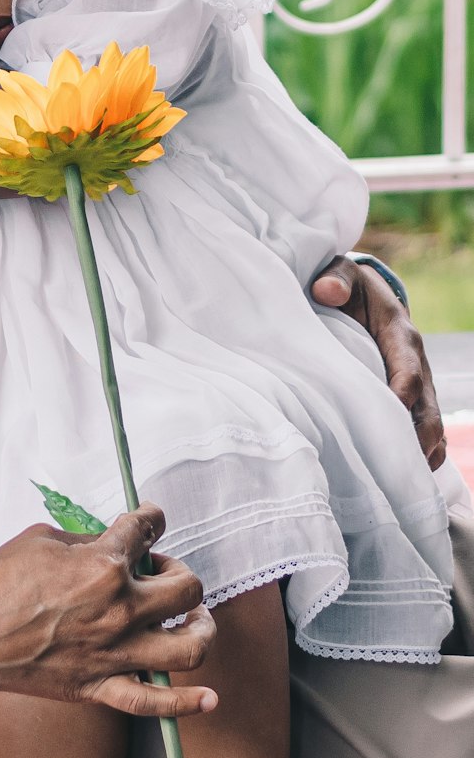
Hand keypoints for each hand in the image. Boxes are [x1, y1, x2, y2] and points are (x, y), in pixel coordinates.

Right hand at [0, 506, 218, 720]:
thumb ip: (87, 541)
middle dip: (179, 572)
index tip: (149, 520)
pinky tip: (210, 698)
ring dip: (200, 628)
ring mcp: (113, 653)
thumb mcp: (41, 539)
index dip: (152, 518)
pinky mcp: (100, 687)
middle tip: (158, 572)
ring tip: (192, 619)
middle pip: (186, 588)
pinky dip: (188, 704)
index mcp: (103, 565)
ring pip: (189, 647)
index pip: (148, 529)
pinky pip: (155, 703)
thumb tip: (113, 544)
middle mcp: (118, 610)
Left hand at [311, 254, 445, 468]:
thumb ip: (334, 278)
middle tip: (402, 468)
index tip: (390, 418)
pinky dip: (420, 454)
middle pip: (428, 409)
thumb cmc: (345, 286)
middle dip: (419, 438)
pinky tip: (404, 479)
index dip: (403, 396)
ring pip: (430, 424)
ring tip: (404, 484)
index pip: (408, 372)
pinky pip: (424, 429)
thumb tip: (326, 291)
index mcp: (400, 336)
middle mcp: (415, 364)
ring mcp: (416, 384)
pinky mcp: (410, 398)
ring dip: (422, 453)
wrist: (359, 292)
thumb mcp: (338, 273)